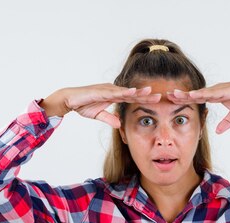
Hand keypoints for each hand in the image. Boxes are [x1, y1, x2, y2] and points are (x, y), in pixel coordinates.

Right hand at [40, 83, 161, 127]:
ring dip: (139, 92)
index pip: (132, 99)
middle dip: (147, 95)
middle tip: (161, 96)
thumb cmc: (82, 105)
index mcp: (114, 96)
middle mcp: (113, 91)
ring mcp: (108, 89)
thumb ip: (109, 119)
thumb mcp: (98, 115)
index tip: (157, 102)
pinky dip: (124, 91)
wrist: (68, 100)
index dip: (144, 100)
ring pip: (126, 91)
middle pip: (133, 93)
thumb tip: (118, 124)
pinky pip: (115, 92)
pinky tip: (133, 91)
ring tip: (151, 92)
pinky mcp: (101, 91)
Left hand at [165, 78, 229, 133]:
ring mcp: (218, 89)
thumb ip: (226, 123)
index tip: (171, 101)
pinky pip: (210, 92)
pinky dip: (200, 94)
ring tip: (173, 95)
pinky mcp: (224, 89)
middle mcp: (214, 91)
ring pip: (198, 92)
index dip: (183, 99)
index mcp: (214, 95)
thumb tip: (218, 131)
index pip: (195, 98)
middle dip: (179, 95)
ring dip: (186, 94)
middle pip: (193, 94)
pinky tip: (191, 95)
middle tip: (165, 96)